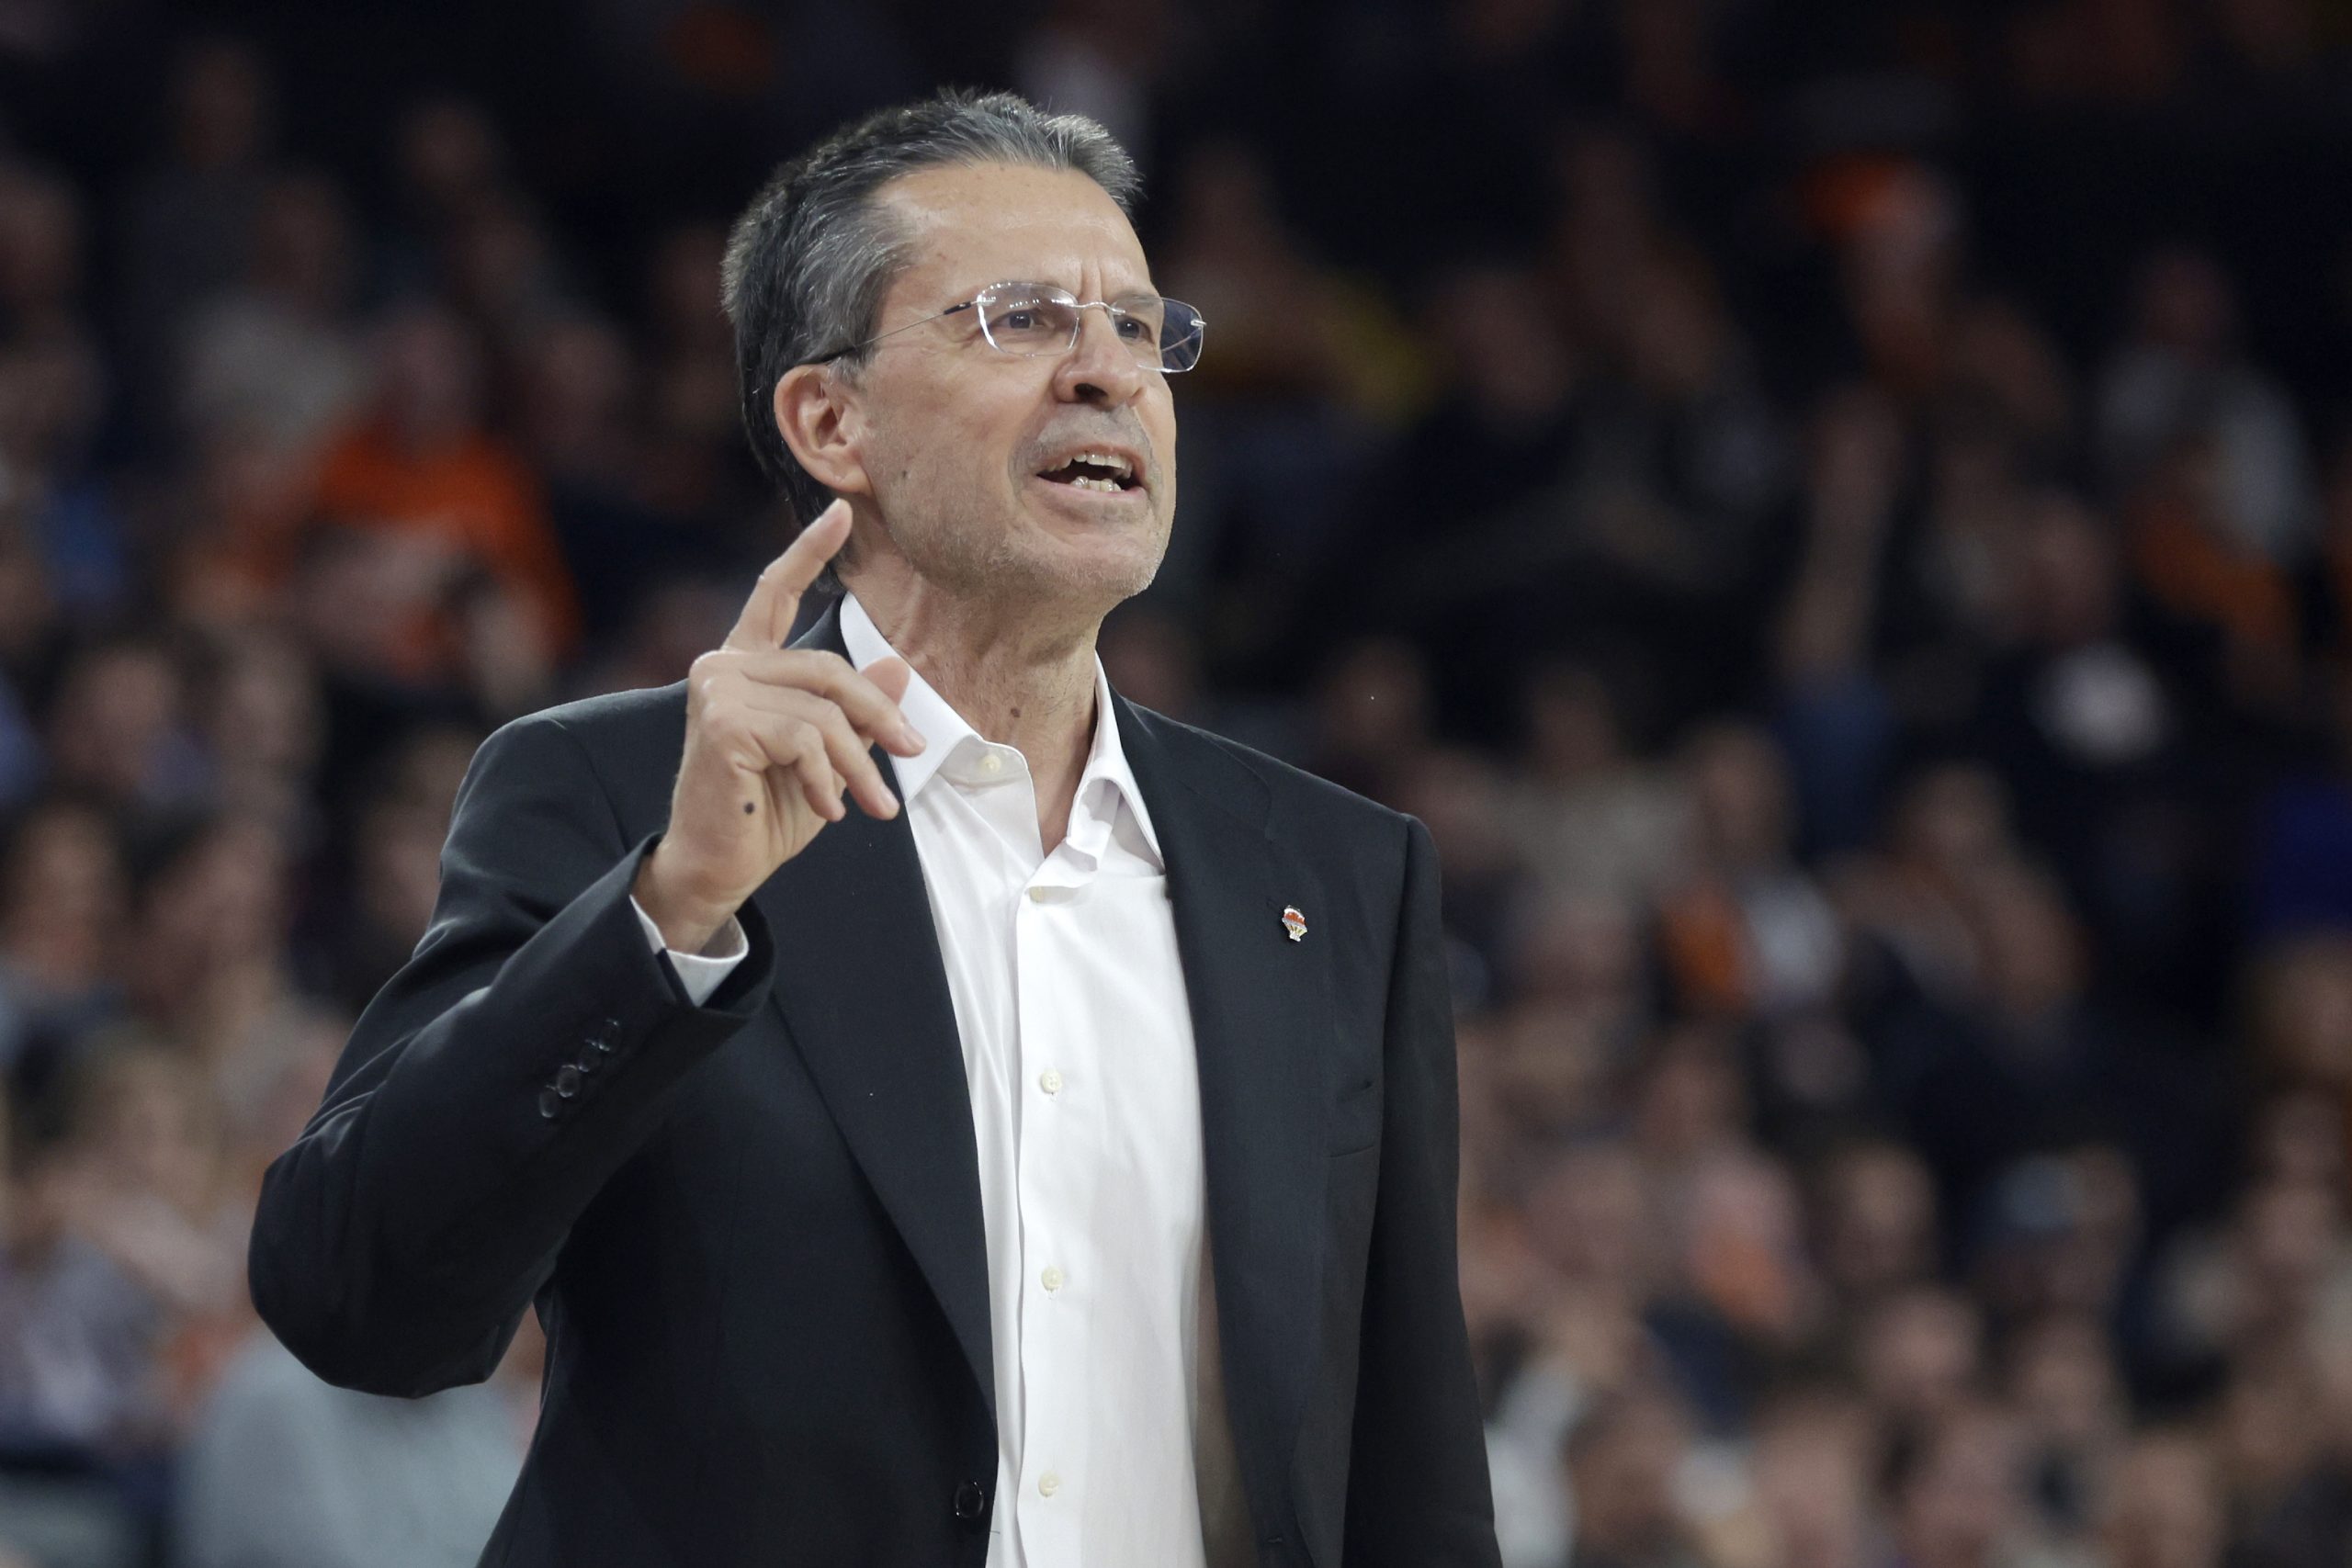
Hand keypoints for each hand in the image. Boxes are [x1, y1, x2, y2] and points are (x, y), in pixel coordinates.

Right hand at [634, 502, 923, 952]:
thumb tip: (897, 664)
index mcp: (744, 666)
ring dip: (860, 764)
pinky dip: (830, 778)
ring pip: (823, 711)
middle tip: (912, 755)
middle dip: (879, 715)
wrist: (716, 865)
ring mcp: (717, 690)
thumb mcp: (827, 758)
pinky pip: (806, 738)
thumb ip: (853, 712)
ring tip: (874, 806)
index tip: (842, 512)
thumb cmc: (765, 813)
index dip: (809, 551)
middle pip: (828, 668)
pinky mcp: (722, 723)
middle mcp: (723, 667)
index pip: (775, 594)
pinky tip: (829, 810)